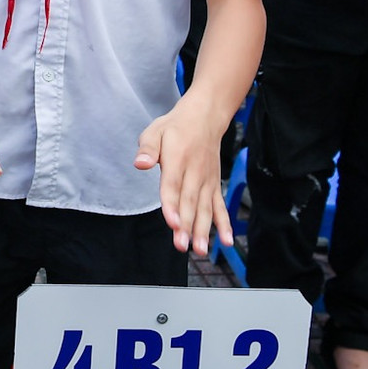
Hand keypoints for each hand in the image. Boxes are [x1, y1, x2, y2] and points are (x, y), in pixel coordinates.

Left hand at [134, 97, 232, 256]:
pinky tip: (227, 241)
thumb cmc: (175, 127)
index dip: (172, 205)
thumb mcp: (155, 131)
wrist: (204, 118)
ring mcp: (207, 180)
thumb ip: (148, 148)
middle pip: (190, 202)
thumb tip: (140, 163)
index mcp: (178, 159)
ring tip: (199, 250)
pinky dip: (224, 223)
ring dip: (204, 230)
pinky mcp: (214, 185)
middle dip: (187, 225)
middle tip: (182, 246)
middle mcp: (195, 172)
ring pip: (205, 208)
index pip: (173, 185)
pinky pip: (220, 206)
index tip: (173, 223)